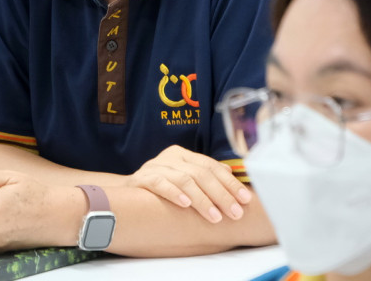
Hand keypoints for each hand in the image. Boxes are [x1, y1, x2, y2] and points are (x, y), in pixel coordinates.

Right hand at [126, 145, 251, 223]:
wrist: (125, 194)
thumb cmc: (161, 188)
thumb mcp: (184, 178)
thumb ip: (204, 175)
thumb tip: (231, 174)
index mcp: (183, 155)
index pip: (211, 166)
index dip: (230, 183)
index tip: (245, 199)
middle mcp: (170, 157)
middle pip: (201, 174)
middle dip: (221, 194)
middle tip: (235, 213)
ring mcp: (155, 166)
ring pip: (184, 180)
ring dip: (202, 200)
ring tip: (215, 217)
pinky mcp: (142, 179)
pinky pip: (160, 184)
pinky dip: (174, 193)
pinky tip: (186, 205)